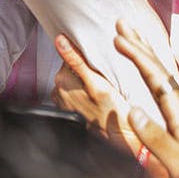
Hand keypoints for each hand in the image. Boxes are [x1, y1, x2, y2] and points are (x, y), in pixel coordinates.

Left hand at [53, 34, 142, 151]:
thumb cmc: (111, 111)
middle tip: (102, 77)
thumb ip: (76, 60)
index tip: (98, 63)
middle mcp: (57, 91)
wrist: (120, 137)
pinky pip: (77, 91)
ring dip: (86, 79)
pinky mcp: (70, 109)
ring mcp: (63, 102)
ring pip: (74, 79)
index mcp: (61, 81)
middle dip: (86, 68)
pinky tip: (98, 96)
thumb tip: (60, 40)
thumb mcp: (96, 81)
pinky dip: (86, 90)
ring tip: (102, 87)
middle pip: (71, 67)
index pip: (70, 55)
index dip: (86, 56)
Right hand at [115, 22, 178, 177]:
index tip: (117, 38)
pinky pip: (165, 93)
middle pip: (161, 72)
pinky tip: (152, 78)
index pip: (158, 79)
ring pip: (164, 80)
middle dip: (140, 47)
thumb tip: (132, 111)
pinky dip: (153, 77)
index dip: (137, 57)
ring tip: (133, 40)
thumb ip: (158, 141)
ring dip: (147, 58)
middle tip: (122, 24)